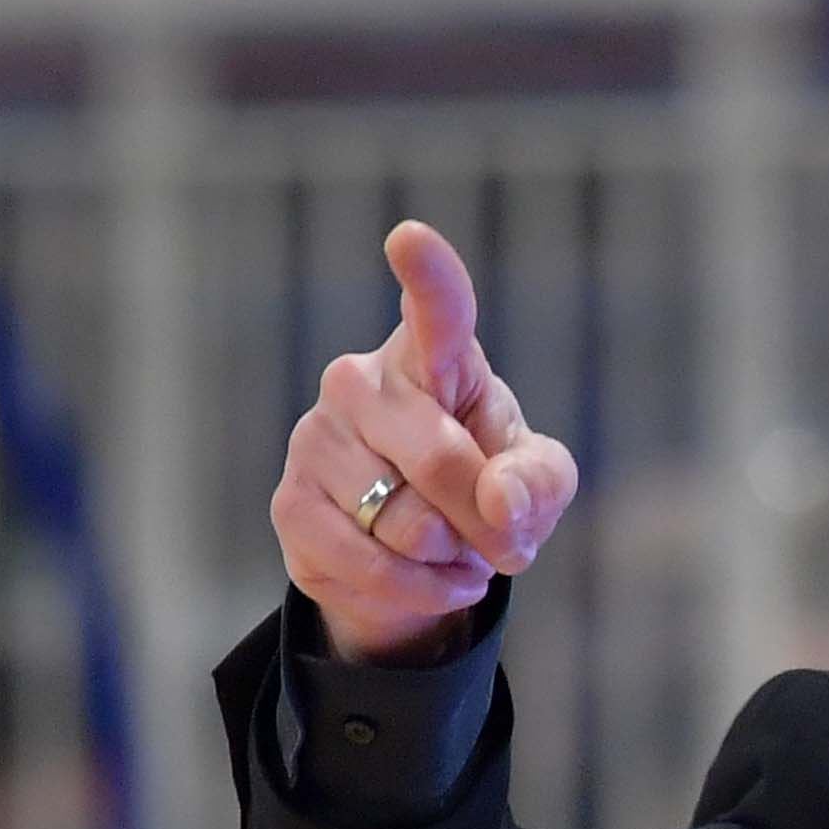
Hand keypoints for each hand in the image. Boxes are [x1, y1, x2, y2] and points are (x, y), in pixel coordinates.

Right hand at [271, 223, 579, 665]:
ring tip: (455, 551)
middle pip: (439, 457)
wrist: (417, 552)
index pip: (434, 310)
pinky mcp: (291, 504)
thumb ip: (537, 482)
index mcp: (431, 356)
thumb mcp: (535, 483)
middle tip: (506, 544)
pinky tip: (433, 580)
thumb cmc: (483, 487)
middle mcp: (361, 381)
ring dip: (449, 556)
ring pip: (404, 521)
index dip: (427, 277)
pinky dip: (418, 589)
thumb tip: (500, 505)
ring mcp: (317, 439)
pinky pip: (368, 563)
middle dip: (485, 519)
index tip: (410, 239)